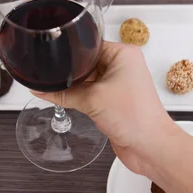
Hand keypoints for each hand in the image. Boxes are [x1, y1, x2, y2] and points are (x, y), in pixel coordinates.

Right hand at [33, 41, 176, 174]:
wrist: (150, 147)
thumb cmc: (136, 118)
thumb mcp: (91, 99)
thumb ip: (62, 93)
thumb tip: (42, 89)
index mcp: (123, 54)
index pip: (88, 45)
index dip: (70, 53)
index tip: (54, 58)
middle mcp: (123, 65)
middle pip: (86, 62)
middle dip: (72, 72)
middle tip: (57, 77)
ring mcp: (119, 82)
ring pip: (87, 78)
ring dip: (77, 87)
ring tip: (67, 93)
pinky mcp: (115, 98)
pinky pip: (91, 91)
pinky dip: (81, 96)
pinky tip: (71, 101)